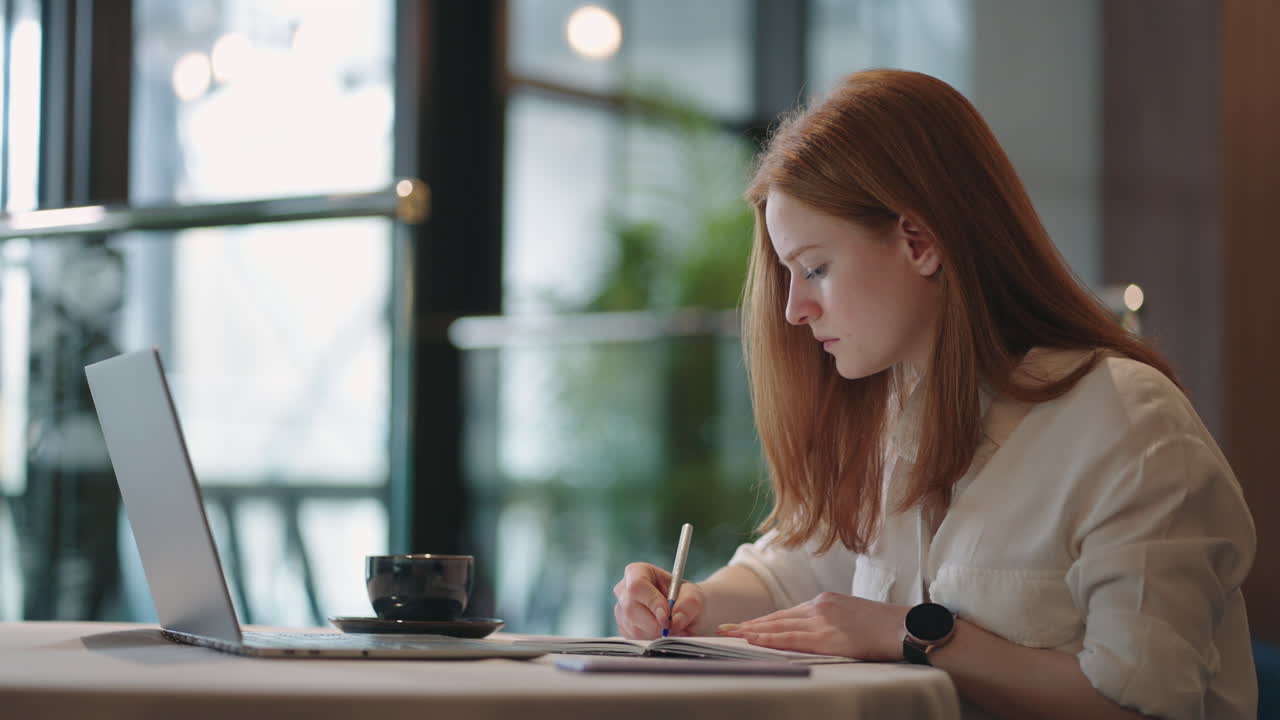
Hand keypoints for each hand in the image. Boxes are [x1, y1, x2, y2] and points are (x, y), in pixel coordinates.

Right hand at [613, 562, 705, 638]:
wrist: (684, 612)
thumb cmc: (686, 598)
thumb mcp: (693, 596)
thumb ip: (687, 604)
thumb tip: (674, 620)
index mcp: (637, 572)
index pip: (637, 585)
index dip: (652, 601)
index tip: (668, 613)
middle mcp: (623, 590)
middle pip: (631, 609)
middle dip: (655, 623)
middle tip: (671, 626)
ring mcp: (620, 610)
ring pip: (633, 628)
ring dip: (655, 633)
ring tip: (669, 627)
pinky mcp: (623, 628)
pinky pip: (634, 639)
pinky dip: (651, 640)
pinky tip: (660, 631)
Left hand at [717, 591, 906, 660]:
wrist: (905, 628)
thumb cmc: (885, 628)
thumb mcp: (853, 617)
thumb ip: (832, 622)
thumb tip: (817, 635)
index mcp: (826, 601)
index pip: (788, 613)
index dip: (764, 620)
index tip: (746, 625)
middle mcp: (820, 606)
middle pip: (778, 617)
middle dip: (751, 624)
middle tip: (726, 629)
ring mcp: (822, 619)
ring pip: (779, 626)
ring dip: (753, 632)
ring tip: (732, 635)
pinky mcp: (827, 635)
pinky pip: (791, 638)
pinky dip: (769, 638)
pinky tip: (754, 639)